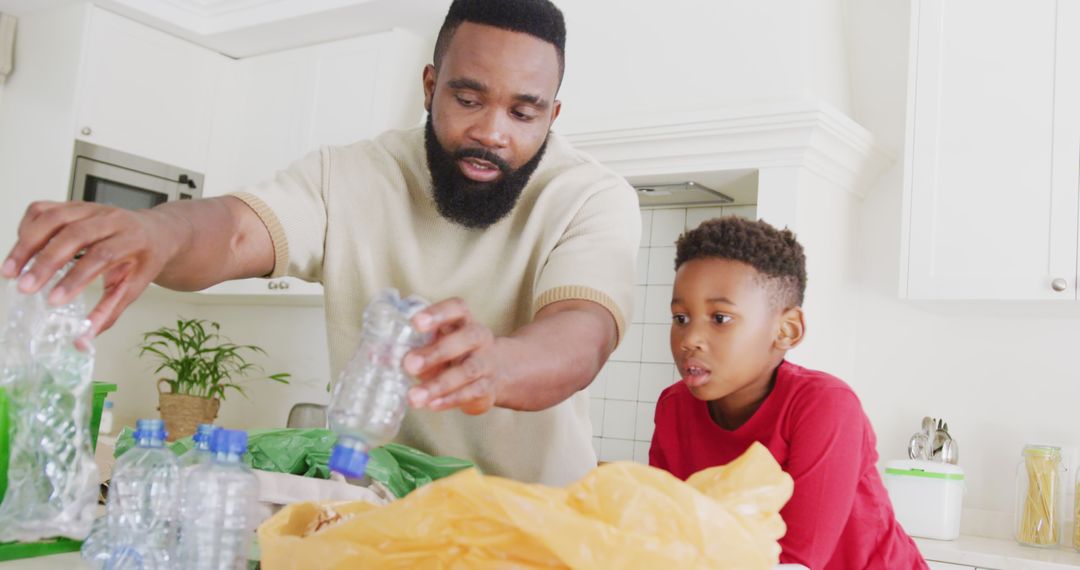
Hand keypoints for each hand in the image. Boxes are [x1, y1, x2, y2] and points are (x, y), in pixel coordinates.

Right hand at [2, 201, 180, 338]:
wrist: (154, 231)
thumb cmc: (143, 261)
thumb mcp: (134, 288)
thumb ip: (107, 313)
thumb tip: (82, 343)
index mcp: (132, 239)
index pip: (101, 255)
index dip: (76, 278)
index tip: (54, 301)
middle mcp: (112, 219)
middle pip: (74, 235)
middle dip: (45, 262)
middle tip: (25, 288)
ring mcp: (90, 208)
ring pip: (53, 217)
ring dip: (26, 244)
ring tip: (9, 271)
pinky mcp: (73, 205)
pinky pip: (44, 209)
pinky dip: (27, 228)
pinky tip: (20, 250)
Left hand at [403, 297, 504, 414]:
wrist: (494, 372)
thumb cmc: (453, 354)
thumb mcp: (433, 345)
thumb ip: (408, 348)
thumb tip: (374, 354)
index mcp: (462, 320)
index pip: (456, 308)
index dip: (437, 313)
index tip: (416, 323)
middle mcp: (478, 337)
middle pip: (466, 338)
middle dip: (436, 352)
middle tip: (409, 364)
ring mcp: (486, 362)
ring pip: (468, 370)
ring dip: (439, 384)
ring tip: (414, 397)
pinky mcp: (487, 386)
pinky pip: (472, 392)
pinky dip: (450, 399)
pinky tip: (432, 405)